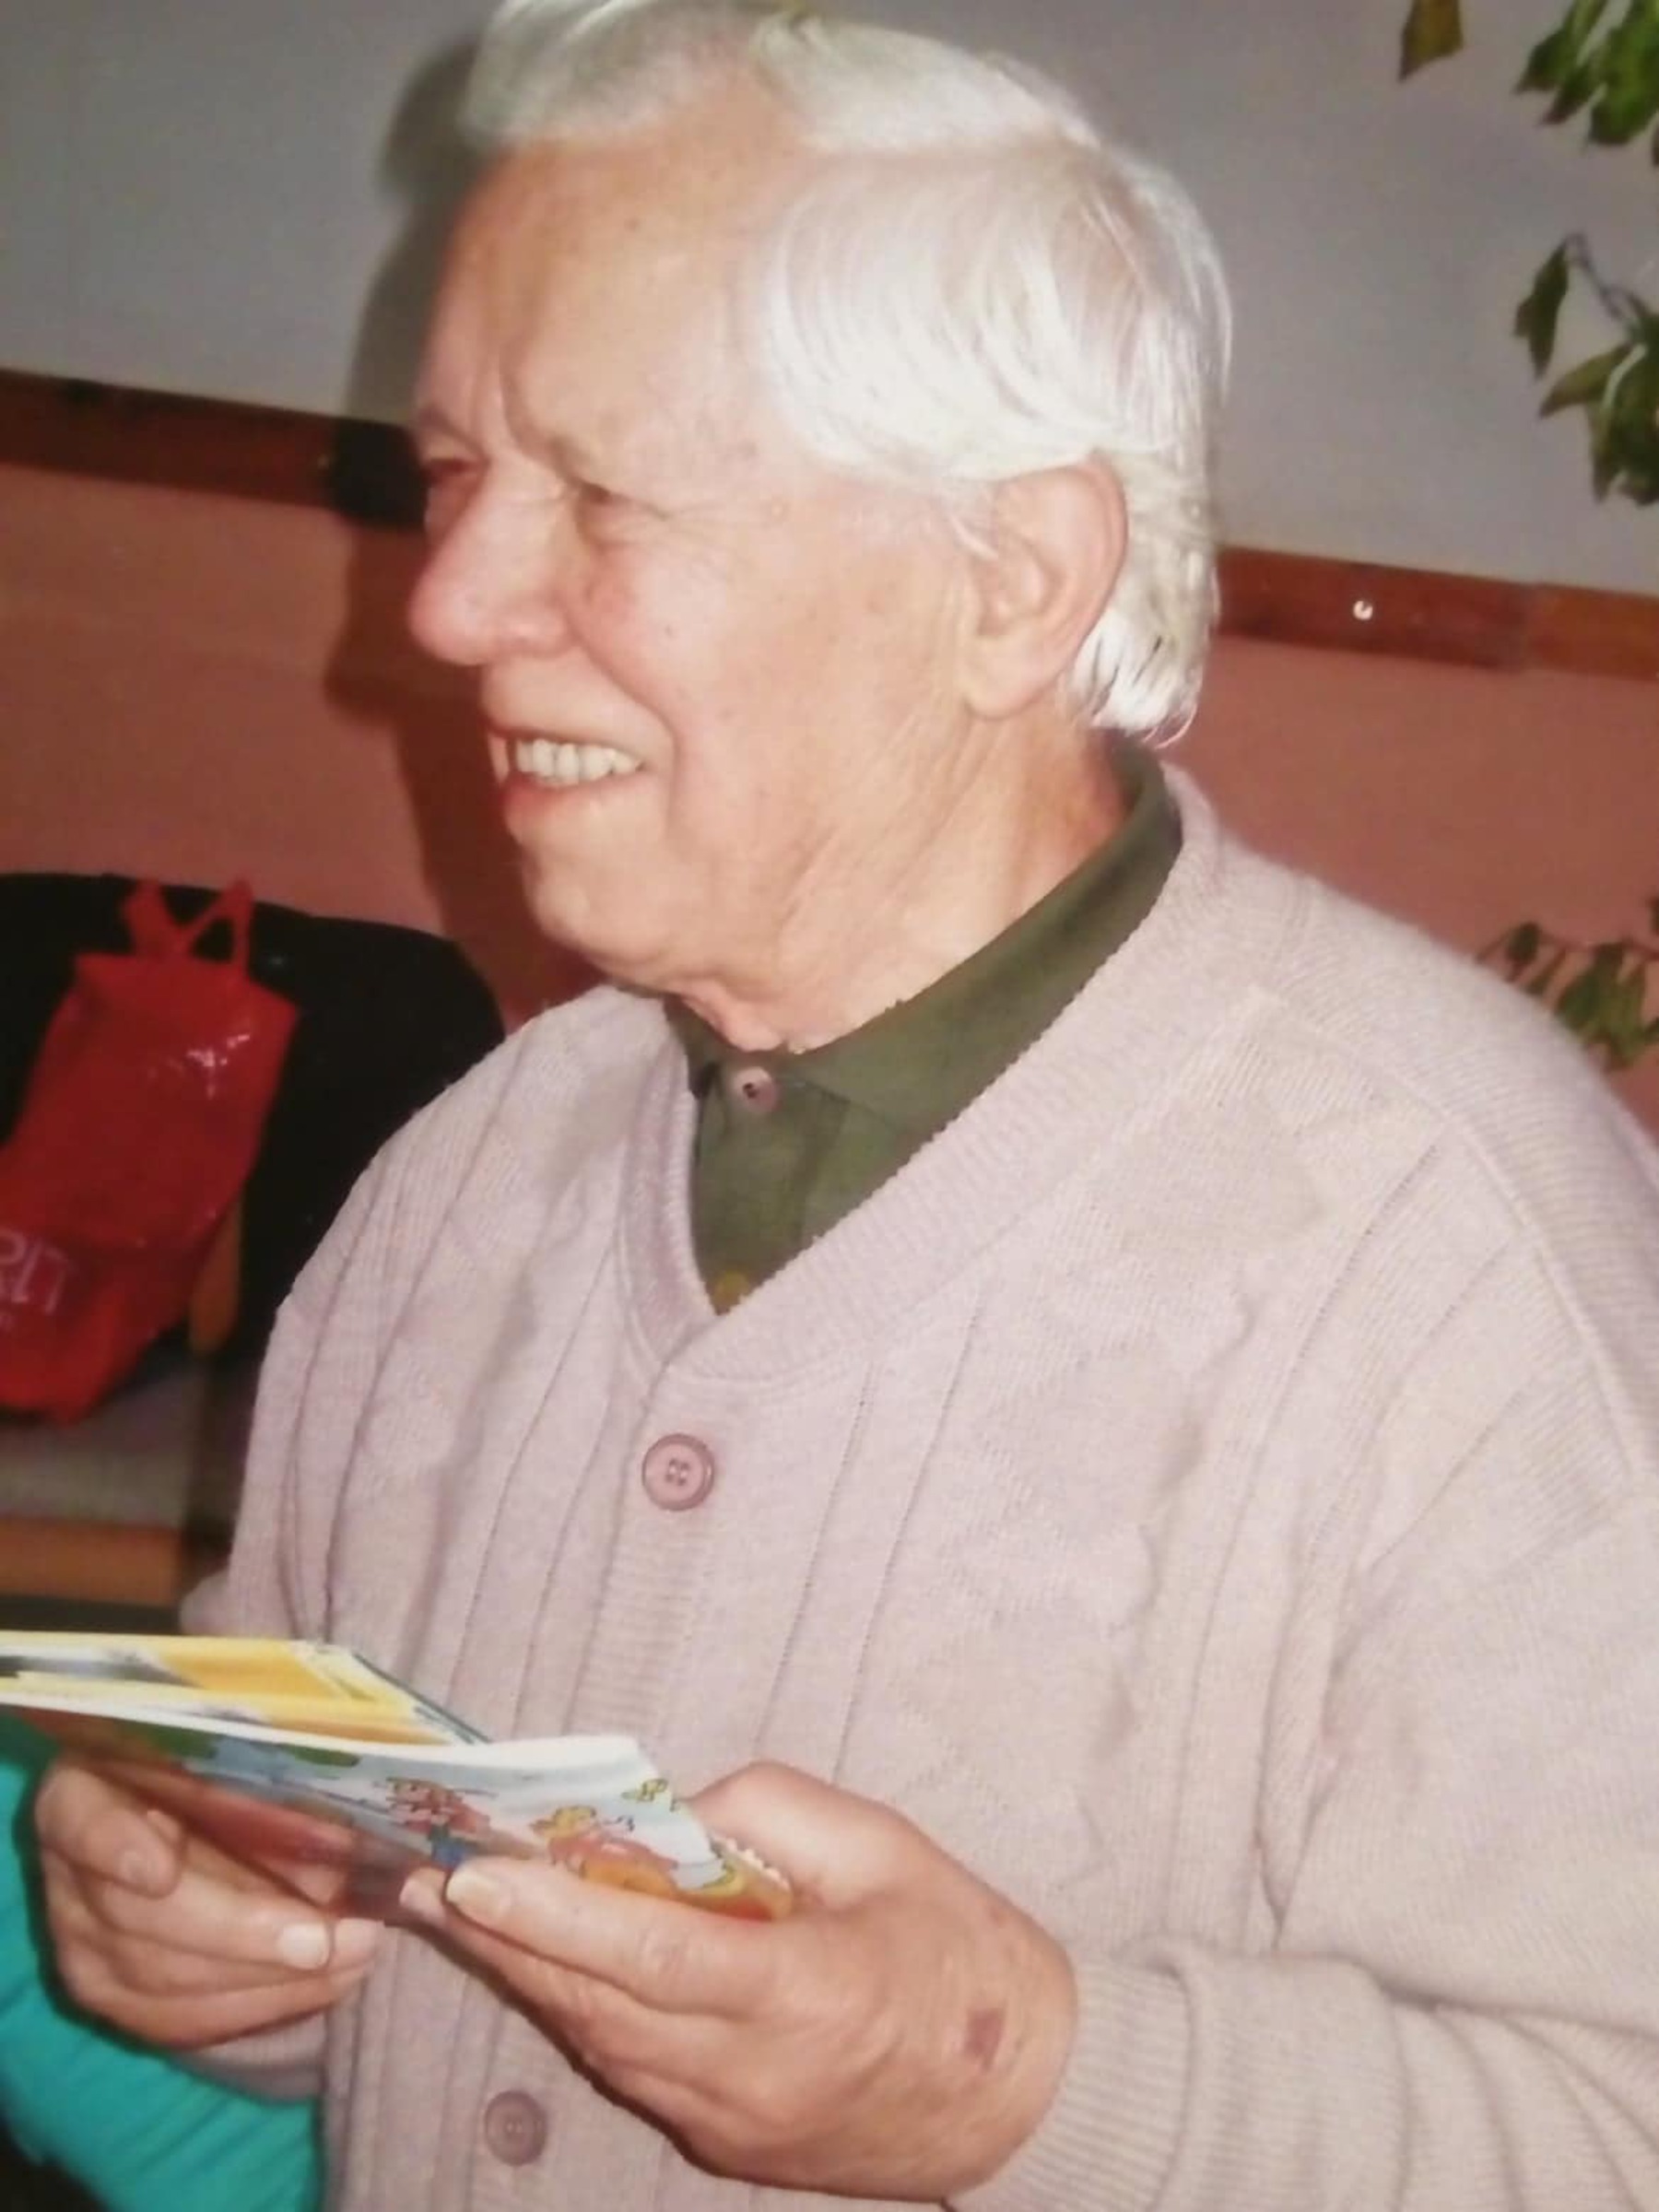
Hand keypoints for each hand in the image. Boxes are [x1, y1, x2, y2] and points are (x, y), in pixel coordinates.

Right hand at [36, 1758, 383, 2047]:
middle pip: (140, 1916)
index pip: (83, 1819)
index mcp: (89, 1789)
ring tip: (352, 1957)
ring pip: (161, 1979)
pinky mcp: (108, 1993)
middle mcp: (69, 1869)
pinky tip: (322, 1985)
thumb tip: (390, 1854)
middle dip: (245, 1934)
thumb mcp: (249, 1770)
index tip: (160, 1870)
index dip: (115, 1845)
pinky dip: (257, 2005)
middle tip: (334, 1937)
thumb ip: (294, 1801)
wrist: (191, 1827)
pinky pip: (176, 2020)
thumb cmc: (226, 1778)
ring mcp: (79, 1940)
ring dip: (267, 1978)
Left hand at [400, 1762, 1074, 2196]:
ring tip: (469, 1909)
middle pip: (599, 2005)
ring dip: (534, 1976)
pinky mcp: (726, 2143)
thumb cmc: (959, 1949)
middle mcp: (750, 2074)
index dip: (554, 1915)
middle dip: (507, 1941)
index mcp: (800, 1993)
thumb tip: (668, 1814)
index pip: (649, 1954)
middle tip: (425, 1878)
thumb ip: (767, 1812)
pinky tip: (553, 1961)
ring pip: (602, 2044)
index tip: (474, 1878)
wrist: (1021, 2092)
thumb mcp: (881, 1846)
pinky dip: (587, 2010)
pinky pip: (633, 2070)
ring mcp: (732, 2123)